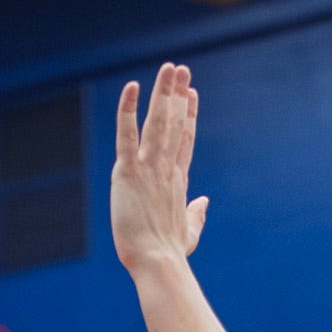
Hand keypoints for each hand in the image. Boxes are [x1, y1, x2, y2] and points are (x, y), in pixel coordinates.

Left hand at [111, 64, 209, 276]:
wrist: (159, 263)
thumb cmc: (172, 254)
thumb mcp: (189, 233)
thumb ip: (197, 215)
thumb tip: (204, 201)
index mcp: (178, 181)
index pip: (185, 140)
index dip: (189, 115)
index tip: (192, 94)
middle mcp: (166, 169)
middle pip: (175, 124)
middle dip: (179, 95)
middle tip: (181, 69)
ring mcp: (149, 168)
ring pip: (158, 122)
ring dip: (164, 92)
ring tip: (170, 68)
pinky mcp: (128, 172)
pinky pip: (127, 135)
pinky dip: (128, 110)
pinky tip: (132, 87)